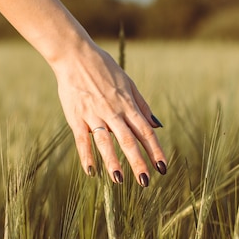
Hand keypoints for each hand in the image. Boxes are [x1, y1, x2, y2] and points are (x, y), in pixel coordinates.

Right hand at [54, 40, 166, 185]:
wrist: (75, 55)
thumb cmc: (103, 68)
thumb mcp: (128, 83)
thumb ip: (141, 105)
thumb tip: (157, 124)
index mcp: (127, 104)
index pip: (145, 131)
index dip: (155, 150)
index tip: (163, 167)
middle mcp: (113, 111)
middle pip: (128, 140)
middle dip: (138, 161)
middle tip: (146, 182)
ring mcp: (94, 115)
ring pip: (106, 142)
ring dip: (113, 162)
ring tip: (120, 181)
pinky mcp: (76, 117)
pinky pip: (82, 139)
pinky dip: (86, 156)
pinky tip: (91, 172)